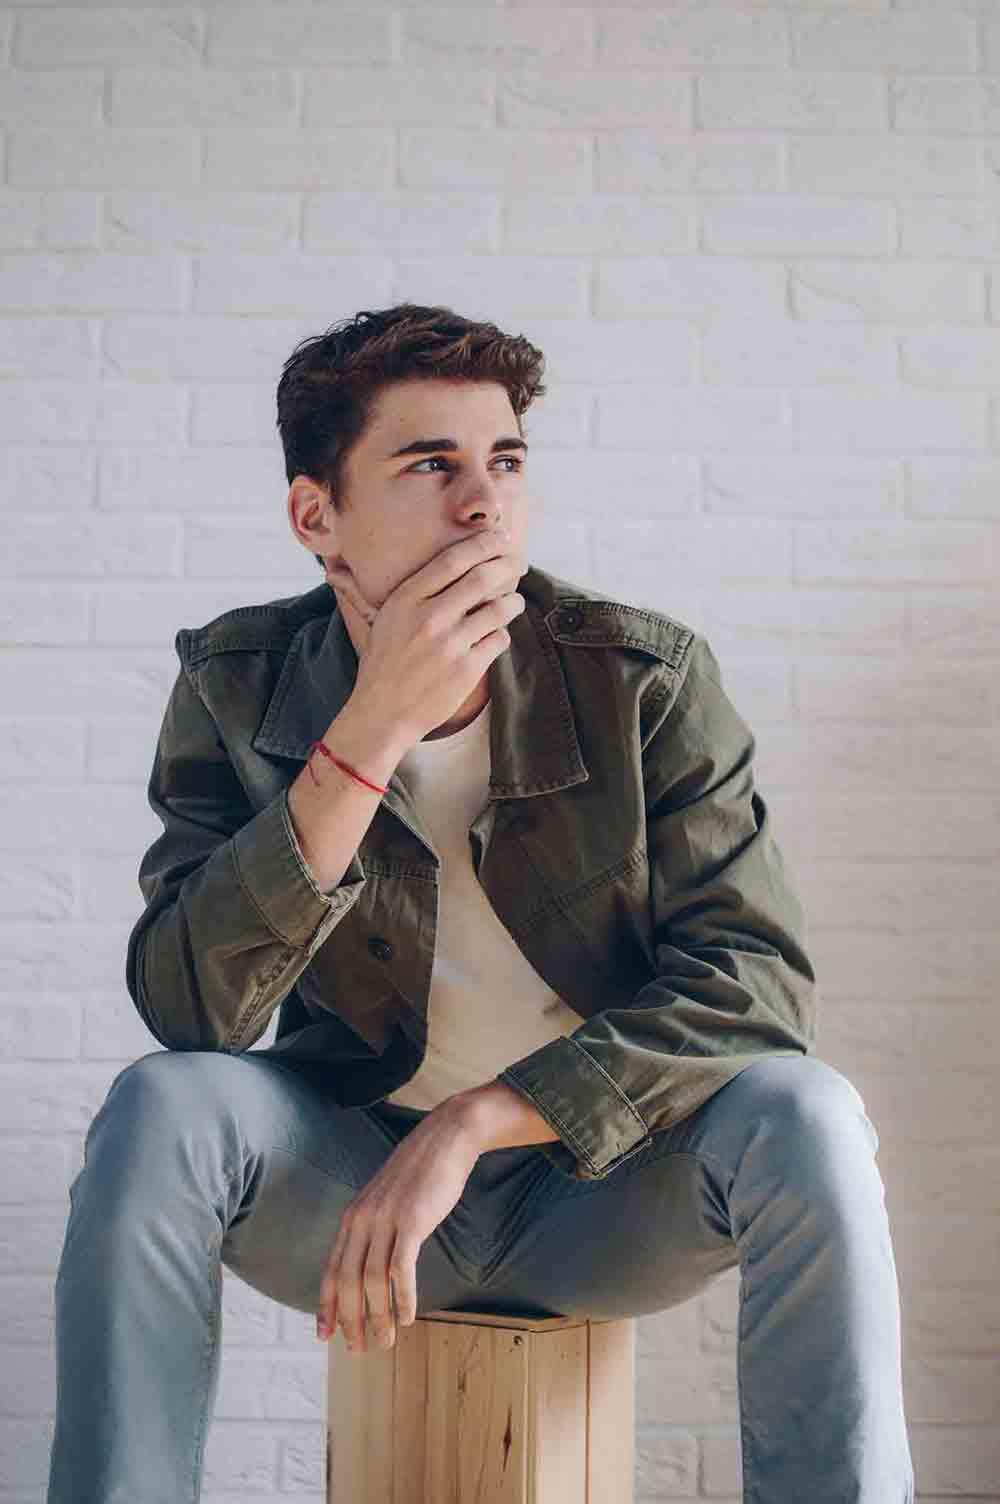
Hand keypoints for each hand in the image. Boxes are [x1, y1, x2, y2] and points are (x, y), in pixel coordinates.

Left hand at [316, 1099, 480, 1353]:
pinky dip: (403, 1298)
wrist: (445, 1139)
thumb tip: (369, 1263)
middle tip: (358, 1349)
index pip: (332, 1270)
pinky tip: (409, 1317)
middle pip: (348, 1281)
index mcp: (353, 1217)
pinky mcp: (412, 1221)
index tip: (325, 1335)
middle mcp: (362, 1219)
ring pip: (373, 1281)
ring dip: (378, 1317)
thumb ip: (373, 1228)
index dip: (327, 1306)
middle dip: (350, 1321)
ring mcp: (386, 1220)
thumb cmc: (419, 1173)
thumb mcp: (386, 1200)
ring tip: (386, 1340)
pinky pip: (401, 1269)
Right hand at [349, 528, 526, 750]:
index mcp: (406, 600)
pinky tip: (496, 635)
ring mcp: (450, 645)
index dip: (483, 544)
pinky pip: (498, 640)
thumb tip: (443, 564)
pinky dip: (501, 635)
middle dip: (507, 566)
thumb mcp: (385, 619)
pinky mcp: (467, 670)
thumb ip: (411, 592)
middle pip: (482, 578)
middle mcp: (429, 618)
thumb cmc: (383, 665)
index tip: (499, 539)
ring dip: (512, 602)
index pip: (453, 560)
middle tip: (518, 563)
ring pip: (498, 610)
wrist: (382, 714)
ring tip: (514, 601)